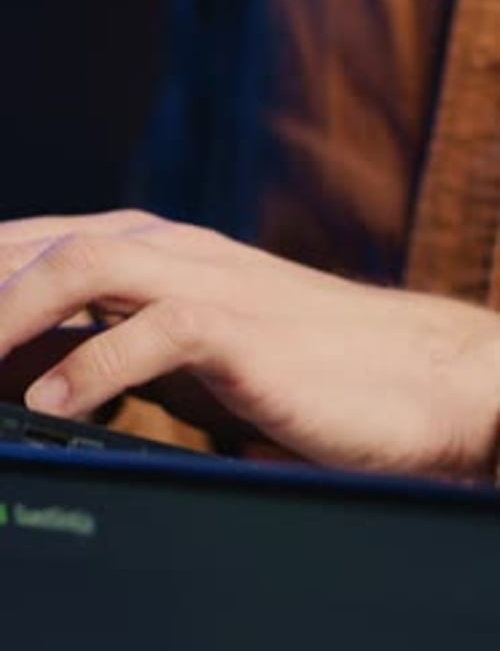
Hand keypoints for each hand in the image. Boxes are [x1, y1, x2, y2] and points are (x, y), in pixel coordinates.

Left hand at [0, 209, 499, 479]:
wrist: (411, 375)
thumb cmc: (301, 366)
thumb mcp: (190, 353)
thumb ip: (121, 346)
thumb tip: (40, 372)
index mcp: (165, 254)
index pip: (50, 244)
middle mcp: (182, 254)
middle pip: (54, 244)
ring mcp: (215, 285)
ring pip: (91, 265)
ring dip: (15, 309)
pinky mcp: (248, 332)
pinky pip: (157, 333)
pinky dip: (93, 368)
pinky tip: (54, 407)